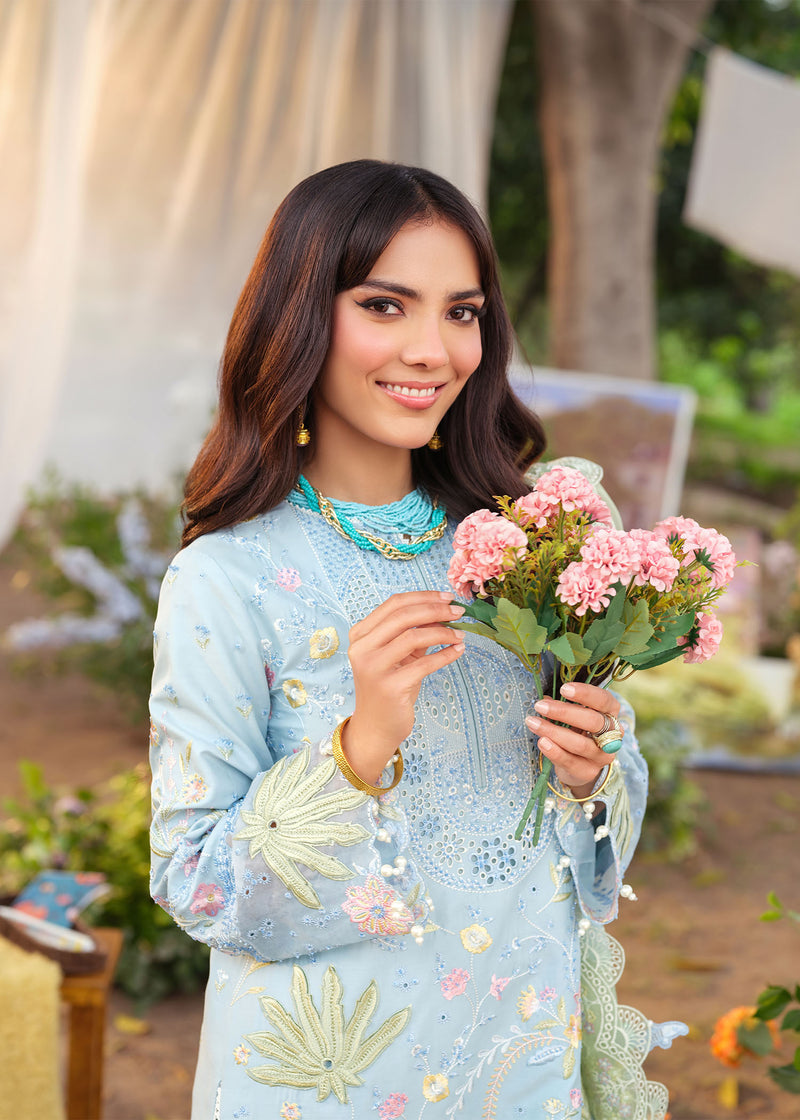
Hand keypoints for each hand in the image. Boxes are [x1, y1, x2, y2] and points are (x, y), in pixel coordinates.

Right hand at [342, 591, 464, 782]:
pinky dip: (445, 654)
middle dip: (435, 610)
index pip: (394, 604)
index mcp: (360, 635)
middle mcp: (362, 648)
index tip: (447, 597)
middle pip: (403, 616)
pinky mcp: (390, 687)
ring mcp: (374, 668)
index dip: (423, 597)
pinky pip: (424, 664)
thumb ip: (414, 632)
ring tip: (460, 634)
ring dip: (442, 632)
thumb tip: (443, 610)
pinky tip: (458, 651)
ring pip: (413, 637)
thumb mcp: (398, 655)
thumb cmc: (389, 687)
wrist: (375, 727)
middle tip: (458, 611)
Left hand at [525, 681, 621, 798]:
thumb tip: (544, 700)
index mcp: (611, 713)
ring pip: (580, 744)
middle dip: (564, 712)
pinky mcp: (589, 772)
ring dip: (553, 732)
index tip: (564, 689)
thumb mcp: (573, 716)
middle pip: (593, 721)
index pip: (604, 700)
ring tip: (533, 723)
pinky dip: (554, 751)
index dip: (585, 694)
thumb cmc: (576, 730)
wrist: (579, 764)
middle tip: (540, 706)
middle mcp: (613, 734)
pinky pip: (571, 761)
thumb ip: (561, 706)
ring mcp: (602, 755)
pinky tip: (542, 742)